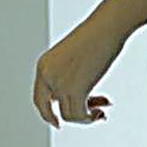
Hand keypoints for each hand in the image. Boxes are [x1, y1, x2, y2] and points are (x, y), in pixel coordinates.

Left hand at [33, 5, 129, 127]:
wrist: (108, 25)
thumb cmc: (97, 35)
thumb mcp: (74, 58)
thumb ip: (69, 76)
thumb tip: (79, 96)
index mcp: (44, 65)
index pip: (39, 99)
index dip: (47, 113)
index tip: (59, 120)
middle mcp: (47, 75)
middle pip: (49, 110)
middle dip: (71, 116)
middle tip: (90, 117)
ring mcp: (60, 83)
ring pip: (68, 115)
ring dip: (86, 116)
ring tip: (101, 109)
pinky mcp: (75, 89)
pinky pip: (79, 115)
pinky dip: (91, 117)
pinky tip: (102, 109)